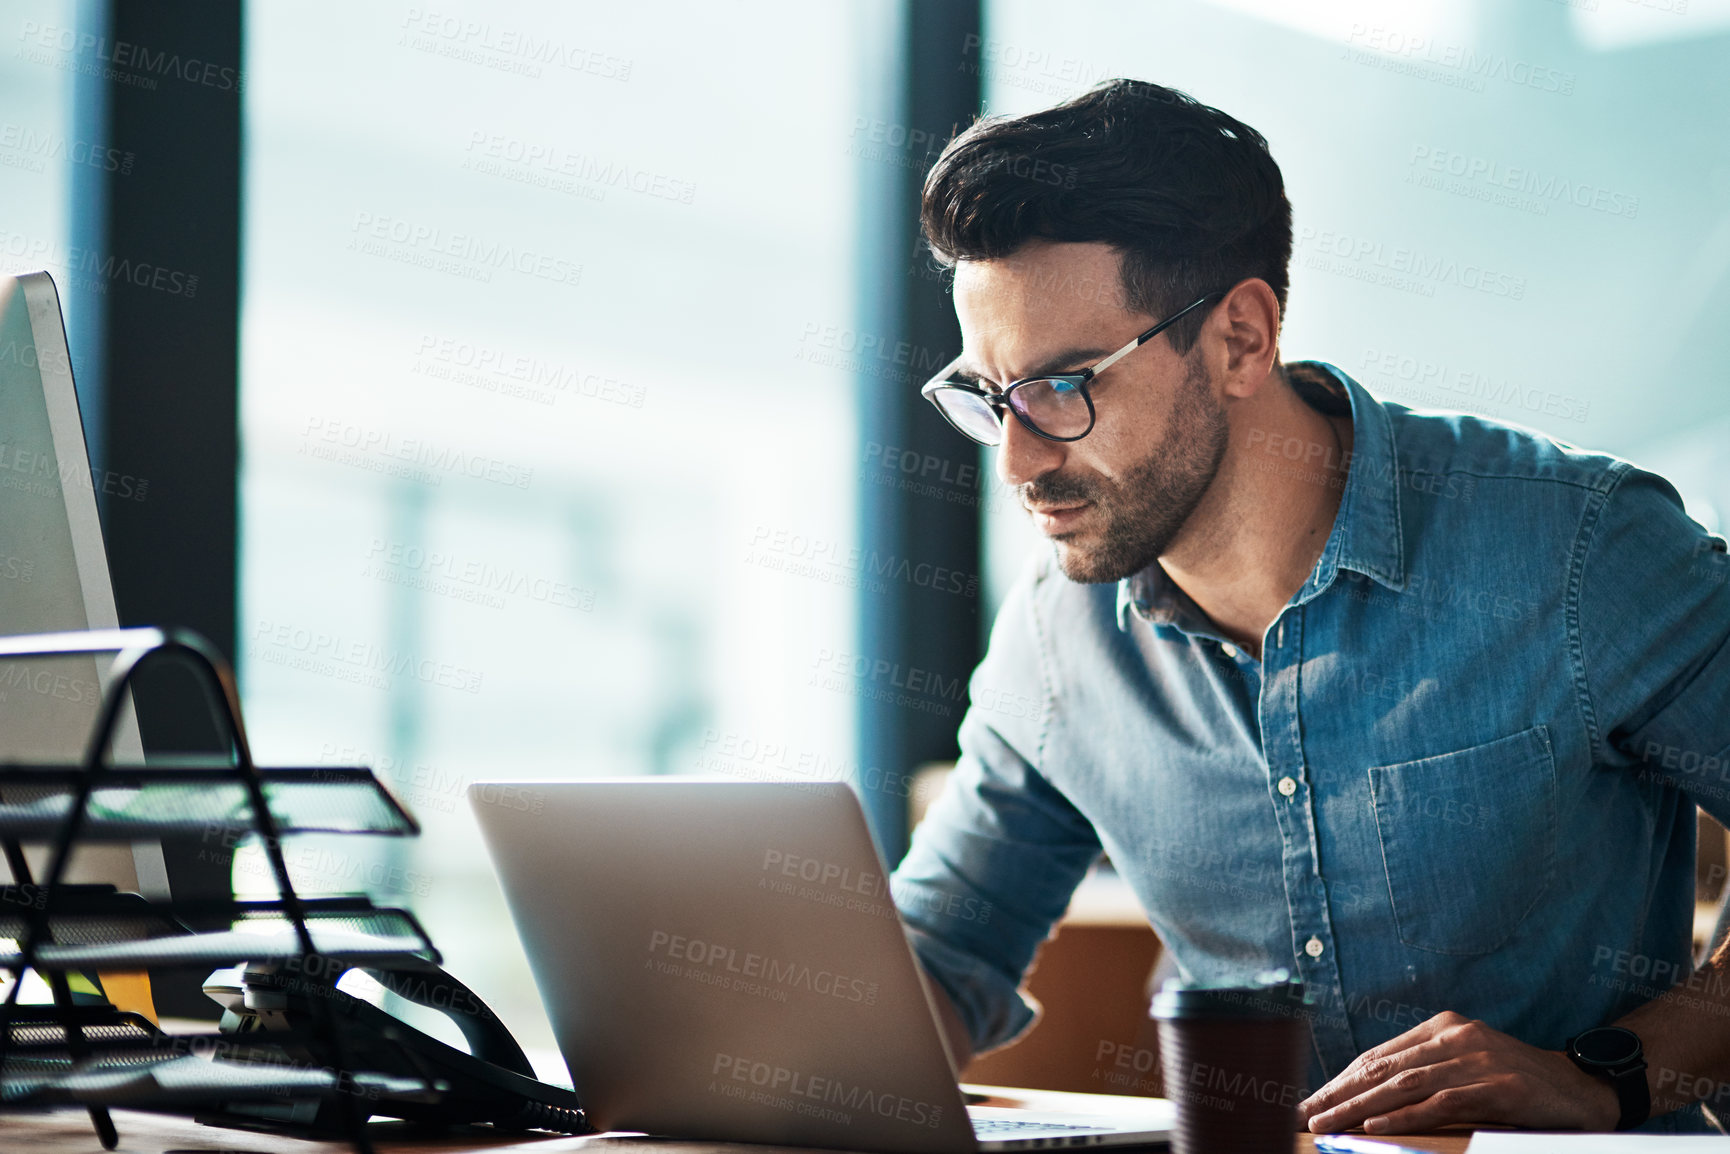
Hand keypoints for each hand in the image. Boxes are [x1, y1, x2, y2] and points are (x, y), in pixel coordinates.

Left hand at [1296, 1011, 1621, 1134]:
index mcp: (1443, 1028)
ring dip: (1359, 1106)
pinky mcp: (1496, 1087)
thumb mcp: (1467, 1064)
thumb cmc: (1517, 1081)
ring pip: (1403, 1085)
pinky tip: (1374, 1125)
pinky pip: (1440, 1103)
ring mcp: (1475, 1060)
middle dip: (1339, 1093)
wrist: (1581, 1087)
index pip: (1379, 1056)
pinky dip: (1404, 1115)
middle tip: (1305, 1112)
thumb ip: (1427, 1071)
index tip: (1311, 1098)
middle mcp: (1455, 1038)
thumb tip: (1371, 1095)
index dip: (1342, 1079)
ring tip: (1327, 1122)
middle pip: (1383, 1068)